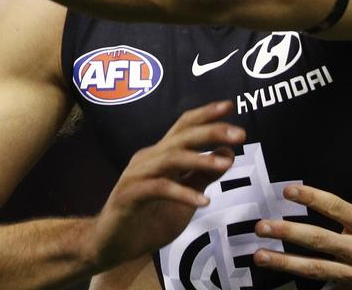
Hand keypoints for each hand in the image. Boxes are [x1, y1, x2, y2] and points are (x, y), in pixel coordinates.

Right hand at [87, 100, 245, 273]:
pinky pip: (159, 189)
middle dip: (211, 132)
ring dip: (200, 159)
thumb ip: (204, 175)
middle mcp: (148, 158)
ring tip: (226, 165)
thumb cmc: (149, 219)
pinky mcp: (129, 196)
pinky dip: (183, 194)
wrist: (112, 245)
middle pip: (181, 137)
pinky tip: (203, 202)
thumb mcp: (186, 196)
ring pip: (170, 158)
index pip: (184, 127)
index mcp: (161, 154)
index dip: (206, 115)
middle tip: (239, 135)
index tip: (230, 106)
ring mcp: (137, 175)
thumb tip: (228, 153)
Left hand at [252, 160, 351, 289]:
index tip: (290, 191)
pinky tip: (283, 285)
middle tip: (261, 227)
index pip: (337, 208)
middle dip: (287, 233)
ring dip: (285, 262)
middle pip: (318, 241)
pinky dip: (308, 287)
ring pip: (316, 268)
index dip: (312, 198)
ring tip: (260, 256)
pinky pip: (329, 289)